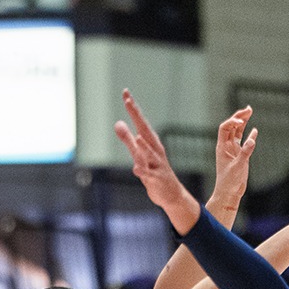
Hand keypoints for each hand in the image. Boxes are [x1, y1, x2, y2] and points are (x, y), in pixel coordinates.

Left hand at [115, 89, 202, 231]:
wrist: (172, 195)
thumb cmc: (154, 172)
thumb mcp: (139, 154)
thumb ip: (127, 140)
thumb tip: (117, 123)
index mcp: (151, 142)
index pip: (141, 121)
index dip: (133, 108)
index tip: (125, 92)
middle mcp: (155, 150)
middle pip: (145, 130)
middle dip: (137, 116)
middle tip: (129, 101)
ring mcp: (156, 165)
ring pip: (149, 154)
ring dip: (143, 145)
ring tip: (137, 136)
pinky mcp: (155, 180)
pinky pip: (148, 175)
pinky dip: (143, 171)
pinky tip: (136, 169)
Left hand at [210, 106, 257, 209]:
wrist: (229, 194)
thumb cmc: (229, 182)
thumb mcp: (238, 167)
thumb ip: (245, 153)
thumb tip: (252, 139)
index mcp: (222, 147)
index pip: (225, 128)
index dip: (232, 122)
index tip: (242, 122)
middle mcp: (226, 147)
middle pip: (231, 127)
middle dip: (239, 117)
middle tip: (248, 109)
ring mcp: (233, 151)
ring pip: (238, 132)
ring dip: (243, 122)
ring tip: (250, 112)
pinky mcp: (240, 156)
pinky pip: (244, 142)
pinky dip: (249, 135)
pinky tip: (254, 130)